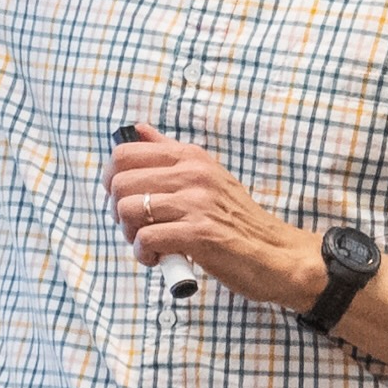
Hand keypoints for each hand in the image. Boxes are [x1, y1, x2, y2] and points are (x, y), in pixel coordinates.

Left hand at [107, 134, 324, 308]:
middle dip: (117, 211)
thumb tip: (137, 129)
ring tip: (150, 245)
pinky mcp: (198, 234)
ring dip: (130, 235)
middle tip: (136, 228)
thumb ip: (170, 153)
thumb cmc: (237, 220)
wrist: (276, 254)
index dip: (112, 180)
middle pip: (120, 182)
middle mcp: (193, 174)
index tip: (123, 200)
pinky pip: (146, 238)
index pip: (125, 154)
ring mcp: (196, 202)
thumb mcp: (207, 176)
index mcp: (191, 157)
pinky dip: (144, 253)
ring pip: (128, 209)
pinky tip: (158, 258)